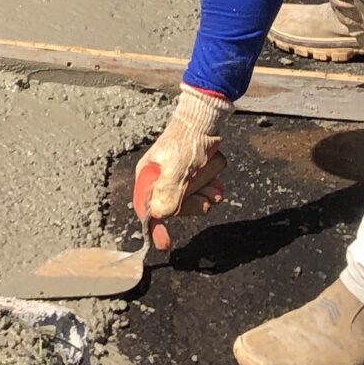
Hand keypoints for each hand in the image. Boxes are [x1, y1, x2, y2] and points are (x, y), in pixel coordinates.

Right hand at [133, 87, 228, 249]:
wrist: (205, 120)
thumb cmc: (186, 142)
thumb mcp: (176, 171)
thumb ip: (167, 195)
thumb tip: (157, 216)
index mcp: (148, 178)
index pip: (147, 209)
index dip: (155, 227)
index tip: (165, 245)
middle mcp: (160, 179)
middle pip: (174, 208)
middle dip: (192, 203)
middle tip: (203, 196)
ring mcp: (178, 177)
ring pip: (192, 200)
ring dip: (205, 193)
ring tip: (212, 184)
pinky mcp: (193, 174)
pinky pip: (203, 191)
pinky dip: (212, 187)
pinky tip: (216, 182)